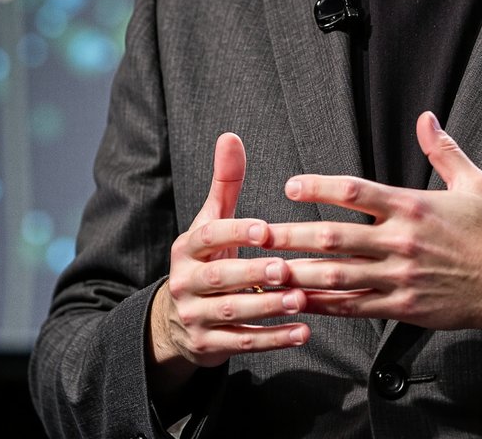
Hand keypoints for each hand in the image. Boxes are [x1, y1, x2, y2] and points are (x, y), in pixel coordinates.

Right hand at [147, 133, 307, 398]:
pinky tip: (303, 332)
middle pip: (220, 279)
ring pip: (233, 314)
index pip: (209, 237)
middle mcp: (185, 283)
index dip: (236, 232)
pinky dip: (273, 340)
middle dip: (253, 274)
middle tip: (286, 268)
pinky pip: (242, 344)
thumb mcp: (212, 220)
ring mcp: (195, 317)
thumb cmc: (209, 257)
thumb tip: (230, 135)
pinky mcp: (207, 347)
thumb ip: (225, 182)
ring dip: (268, 308)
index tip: (266, 230)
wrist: (178, 319)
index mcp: (187, 248)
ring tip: (301, 300)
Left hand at [267, 112, 481, 337]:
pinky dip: (323, 305)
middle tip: (256, 233)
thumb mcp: (474, 181)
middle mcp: (401, 242)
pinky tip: (298, 302)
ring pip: (337, 275)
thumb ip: (443, 150)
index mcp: (413, 206)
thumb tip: (426, 118)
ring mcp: (399, 278)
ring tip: (265, 270)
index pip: (356, 191)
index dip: (319, 187)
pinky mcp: (401, 308)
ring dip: (298, 273)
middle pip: (334, 237)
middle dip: (292, 235)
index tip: (291, 185)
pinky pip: (354, 307)